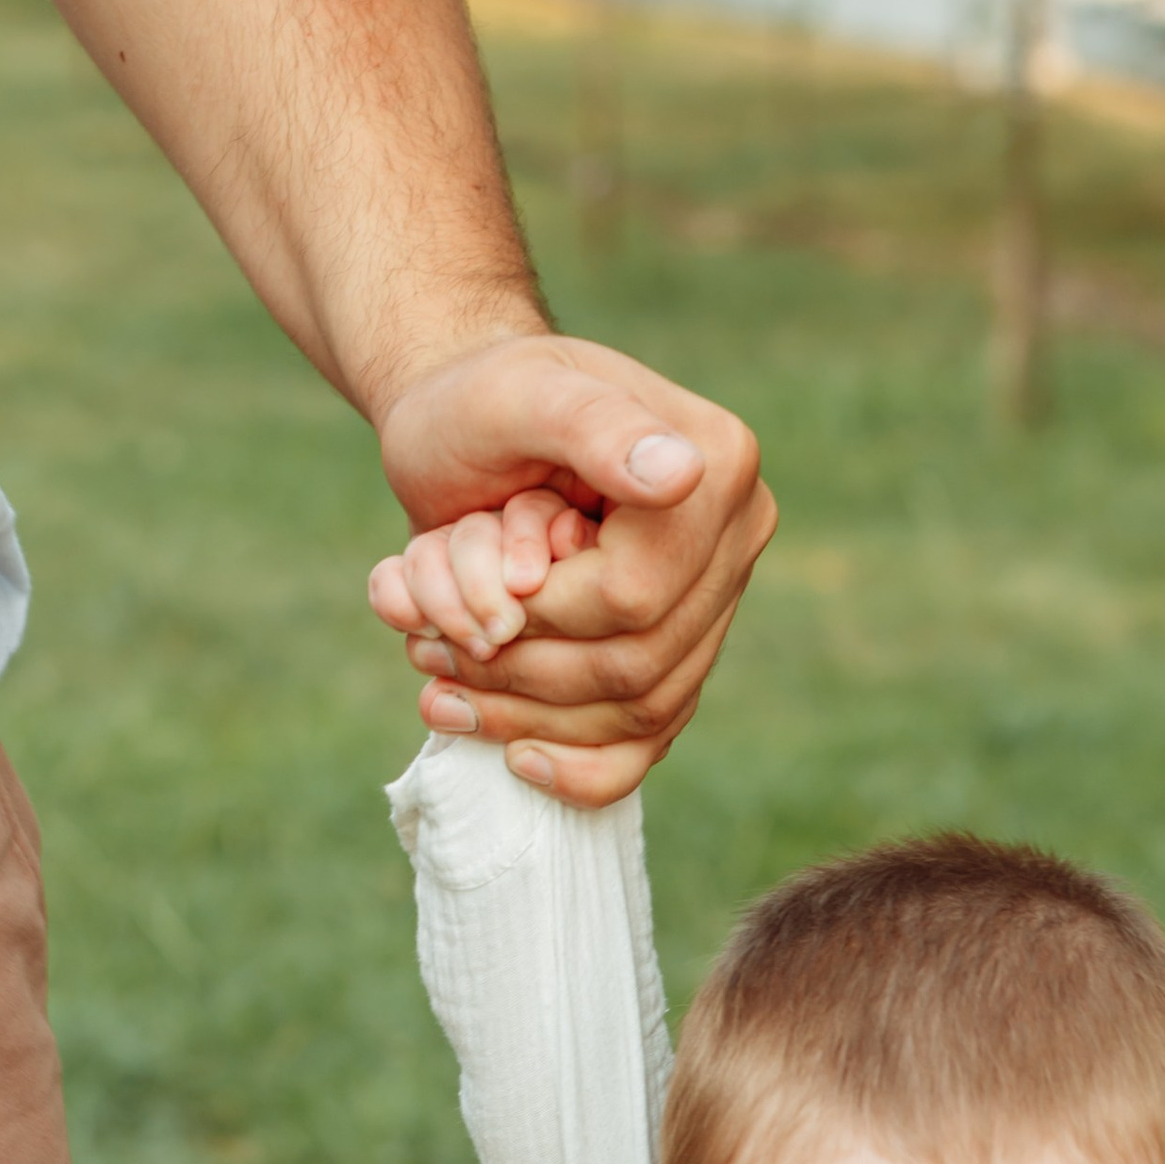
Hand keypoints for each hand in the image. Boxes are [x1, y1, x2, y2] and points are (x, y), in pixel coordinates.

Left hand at [371, 334, 777, 803]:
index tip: (474, 589)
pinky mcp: (683, 653)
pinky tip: (516, 759)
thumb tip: (682, 476)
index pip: (635, 597)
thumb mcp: (515, 394)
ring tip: (441, 694)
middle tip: (428, 652)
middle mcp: (736, 538)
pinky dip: (582, 770)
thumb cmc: (481, 402)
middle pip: (641, 666)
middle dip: (525, 672)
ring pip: (643, 713)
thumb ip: (593, 426)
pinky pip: (651, 744)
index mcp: (717, 468)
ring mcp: (717, 603)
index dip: (542, 616)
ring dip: (532, 719)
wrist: (471, 432)